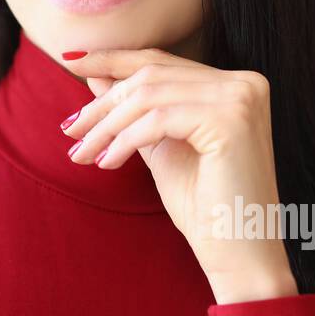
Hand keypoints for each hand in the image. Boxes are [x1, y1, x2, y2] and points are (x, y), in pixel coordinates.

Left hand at [59, 47, 297, 304]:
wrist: (239, 255)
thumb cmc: (205, 207)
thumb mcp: (160, 147)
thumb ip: (135, 110)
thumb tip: (95, 75)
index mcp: (234, 85)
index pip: (161, 61)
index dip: (113, 59)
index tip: (72, 63)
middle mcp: (244, 83)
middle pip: (151, 76)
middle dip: (102, 104)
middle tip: (70, 131)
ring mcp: (241, 99)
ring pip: (149, 96)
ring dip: (106, 125)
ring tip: (82, 154)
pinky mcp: (231, 121)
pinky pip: (157, 119)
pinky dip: (124, 140)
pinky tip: (107, 163)